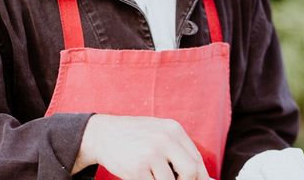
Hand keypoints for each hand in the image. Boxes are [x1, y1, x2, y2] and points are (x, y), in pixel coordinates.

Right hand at [72, 114, 209, 179]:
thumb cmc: (137, 136)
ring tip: (153, 174)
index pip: (196, 159)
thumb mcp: (161, 134)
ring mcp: (151, 154)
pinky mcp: (137, 169)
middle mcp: (164, 139)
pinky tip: (142, 175)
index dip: (199, 177)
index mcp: (173, 129)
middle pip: (190, 171)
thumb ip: (180, 151)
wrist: (104, 134)